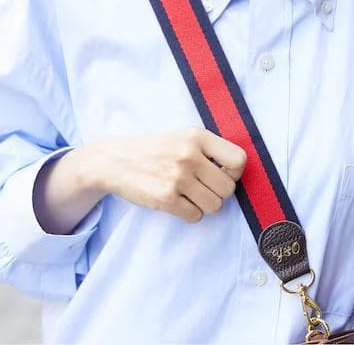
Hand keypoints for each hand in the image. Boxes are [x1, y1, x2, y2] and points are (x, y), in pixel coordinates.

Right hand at [87, 127, 246, 222]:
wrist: (115, 160)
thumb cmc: (155, 151)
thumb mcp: (183, 138)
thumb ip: (209, 150)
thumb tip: (237, 173)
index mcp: (197, 136)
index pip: (238, 160)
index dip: (234, 173)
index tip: (222, 174)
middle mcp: (189, 155)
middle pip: (228, 189)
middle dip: (218, 192)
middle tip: (201, 187)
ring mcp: (177, 177)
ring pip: (214, 206)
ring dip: (204, 204)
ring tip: (188, 194)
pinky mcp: (165, 198)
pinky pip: (195, 216)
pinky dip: (189, 213)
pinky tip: (176, 201)